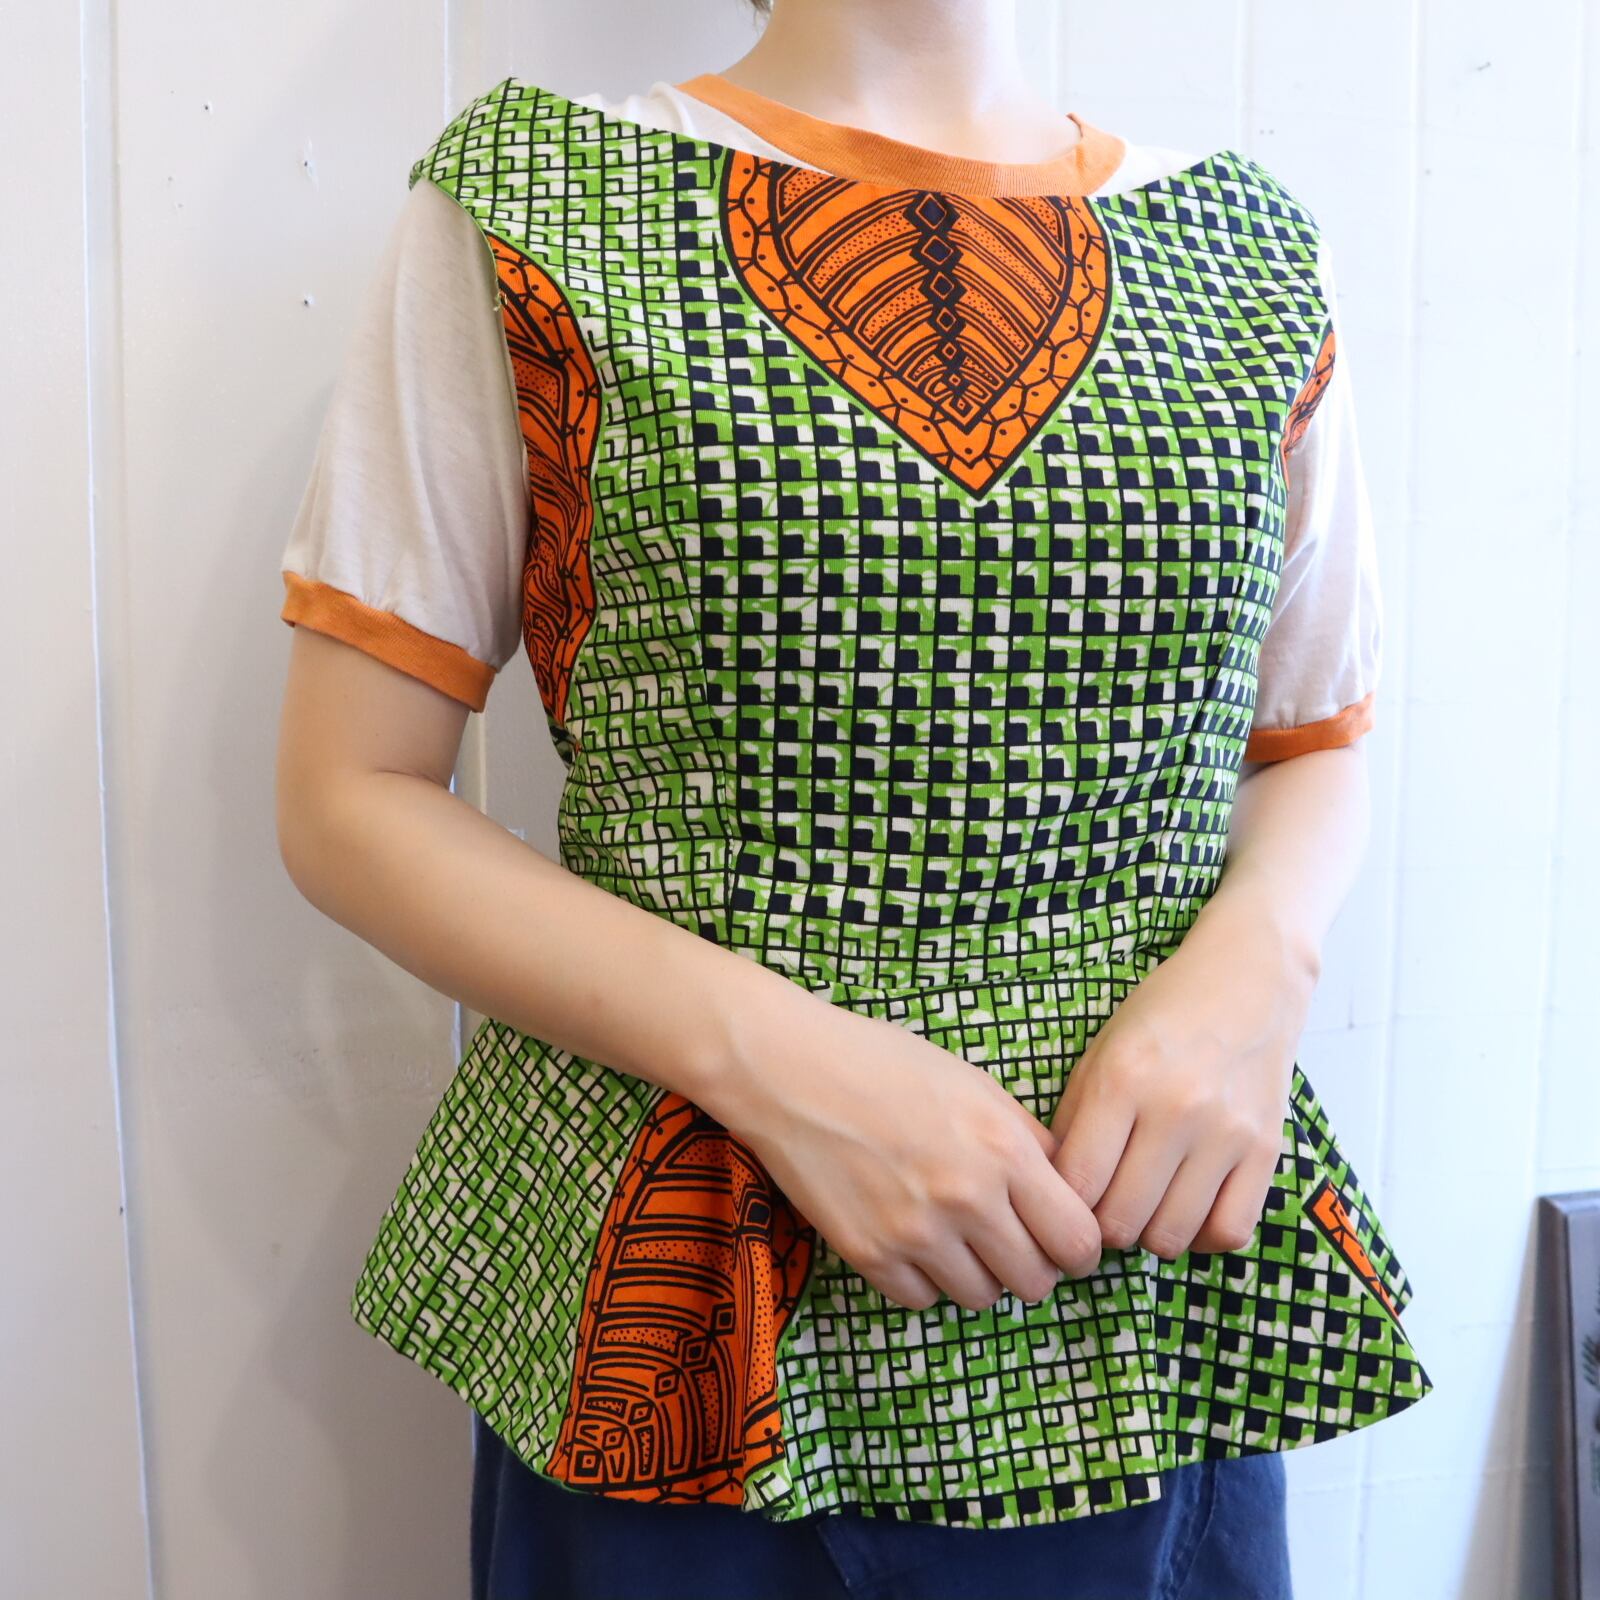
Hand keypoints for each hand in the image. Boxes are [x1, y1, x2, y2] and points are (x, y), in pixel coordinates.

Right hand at [703, 987, 1103, 1313]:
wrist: (790, 1071)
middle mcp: (967, 1198)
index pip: (1077, 1239)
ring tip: (958, 1238)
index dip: (1079, 1247)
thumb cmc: (883, 1064)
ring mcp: (915, 1232)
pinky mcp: (868, 1254)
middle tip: (1011, 1242)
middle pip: (1035, 1281)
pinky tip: (913, 1240)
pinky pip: (922, 1301)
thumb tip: (1063, 1188)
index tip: (1065, 1240)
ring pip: (981, 1298)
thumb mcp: (974, 1084)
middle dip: (1032, 1266)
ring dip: (979, 1275)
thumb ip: (1026, 1139)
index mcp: (1004, 1149)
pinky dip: (925, 1280)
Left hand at [1047, 895, 1318, 1260]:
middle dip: (1101, 1226)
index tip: (1063, 1202)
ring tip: (1145, 1206)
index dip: (1062, 1206)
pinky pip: (1230, 1232)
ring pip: (1172, 1236)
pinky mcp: (1267, 1150)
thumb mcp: (1100, 1051)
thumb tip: (1055, 1189)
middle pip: (1121, 1221)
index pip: (1078, 1184)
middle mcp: (1175, 1109)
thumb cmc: (1163, 1013)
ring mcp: (1226, 1133)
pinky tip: (1189, 1208)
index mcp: (1121, 1080)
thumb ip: (1073, 1119)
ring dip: (1149, 1234)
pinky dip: (1202, 1235)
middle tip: (1103, 1206)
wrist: (1249, 976)